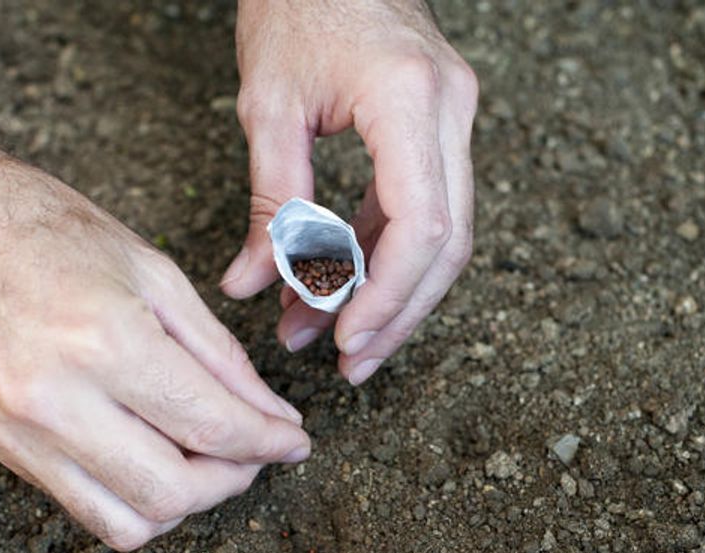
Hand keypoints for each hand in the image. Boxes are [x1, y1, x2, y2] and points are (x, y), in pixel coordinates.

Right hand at [0, 160, 309, 550]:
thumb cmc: (42, 226)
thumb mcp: (151, 271)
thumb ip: (218, 354)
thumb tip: (268, 413)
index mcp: (106, 338)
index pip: (212, 424)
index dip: (269, 442)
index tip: (295, 440)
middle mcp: (57, 398)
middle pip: (175, 490)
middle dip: (234, 479)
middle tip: (255, 450)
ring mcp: (20, 431)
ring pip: (131, 520)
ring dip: (186, 503)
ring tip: (206, 460)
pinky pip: (86, 510)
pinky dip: (136, 504)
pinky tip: (154, 462)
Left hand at [222, 0, 478, 384]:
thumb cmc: (296, 4)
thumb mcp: (268, 106)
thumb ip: (269, 203)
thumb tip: (250, 285)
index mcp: (408, 100)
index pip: (422, 226)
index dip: (389, 298)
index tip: (347, 342)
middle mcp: (449, 110)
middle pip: (447, 245)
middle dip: (397, 314)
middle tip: (347, 364)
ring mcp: (454, 117)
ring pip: (444, 234)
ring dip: (391, 293)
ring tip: (328, 335)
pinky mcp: (439, 126)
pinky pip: (426, 207)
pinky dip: (384, 253)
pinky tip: (339, 285)